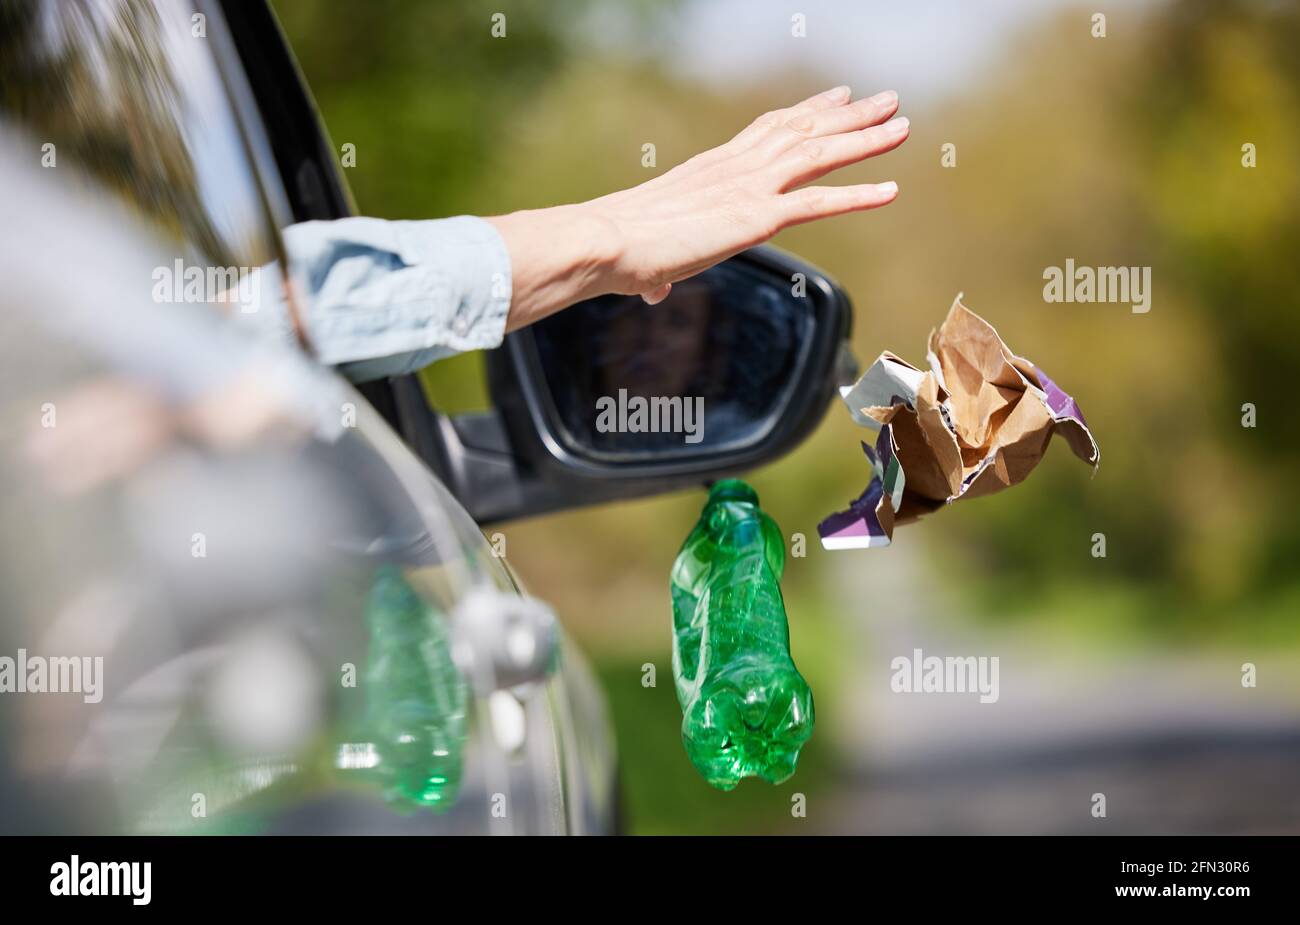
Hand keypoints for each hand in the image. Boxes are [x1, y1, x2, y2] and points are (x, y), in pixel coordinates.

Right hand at [488, 86, 906, 328]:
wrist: (606, 239)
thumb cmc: (616, 248)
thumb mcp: (647, 255)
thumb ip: (658, 270)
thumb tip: (650, 291)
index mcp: (713, 168)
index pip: (770, 129)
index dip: (808, 111)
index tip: (837, 97)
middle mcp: (736, 167)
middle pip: (803, 130)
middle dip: (849, 115)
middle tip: (886, 100)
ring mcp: (749, 188)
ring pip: (819, 154)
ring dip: (865, 140)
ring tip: (902, 126)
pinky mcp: (755, 217)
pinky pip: (818, 202)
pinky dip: (857, 195)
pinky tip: (890, 190)